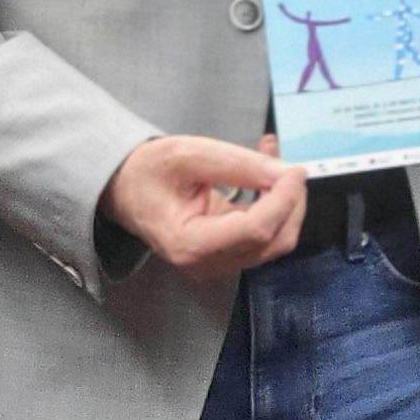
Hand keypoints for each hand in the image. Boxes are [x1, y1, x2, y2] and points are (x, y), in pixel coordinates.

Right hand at [103, 133, 305, 276]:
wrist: (124, 189)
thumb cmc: (147, 172)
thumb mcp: (188, 155)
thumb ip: (237, 164)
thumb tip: (285, 174)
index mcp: (190, 245)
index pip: (256, 231)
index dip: (284, 200)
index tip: (295, 170)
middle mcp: (207, 264)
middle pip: (273, 241)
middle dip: (290, 201)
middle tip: (285, 162)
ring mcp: (219, 263)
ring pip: (275, 239)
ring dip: (284, 199)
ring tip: (270, 155)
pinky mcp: (227, 254)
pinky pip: (264, 233)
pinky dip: (273, 202)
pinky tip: (265, 171)